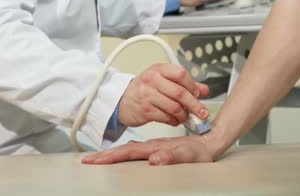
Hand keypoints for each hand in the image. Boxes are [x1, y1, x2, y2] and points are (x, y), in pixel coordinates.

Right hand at [82, 135, 216, 164]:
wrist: (210, 138)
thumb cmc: (201, 149)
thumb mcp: (188, 155)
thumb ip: (172, 156)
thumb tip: (154, 159)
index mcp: (155, 148)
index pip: (128, 153)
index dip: (110, 157)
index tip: (94, 160)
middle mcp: (153, 147)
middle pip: (124, 151)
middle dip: (105, 156)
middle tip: (88, 161)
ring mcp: (155, 147)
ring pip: (130, 150)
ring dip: (113, 154)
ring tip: (99, 158)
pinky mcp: (159, 149)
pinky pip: (138, 151)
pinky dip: (126, 153)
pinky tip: (123, 154)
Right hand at [119, 64, 209, 126]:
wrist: (123, 101)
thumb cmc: (145, 89)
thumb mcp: (163, 81)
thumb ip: (184, 84)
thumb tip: (205, 90)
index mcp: (158, 69)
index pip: (180, 73)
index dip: (192, 85)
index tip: (198, 94)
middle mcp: (152, 80)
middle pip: (180, 93)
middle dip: (194, 105)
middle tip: (202, 113)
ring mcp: (147, 95)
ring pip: (174, 107)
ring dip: (184, 115)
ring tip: (185, 117)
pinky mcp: (145, 110)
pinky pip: (166, 117)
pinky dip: (174, 121)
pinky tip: (175, 120)